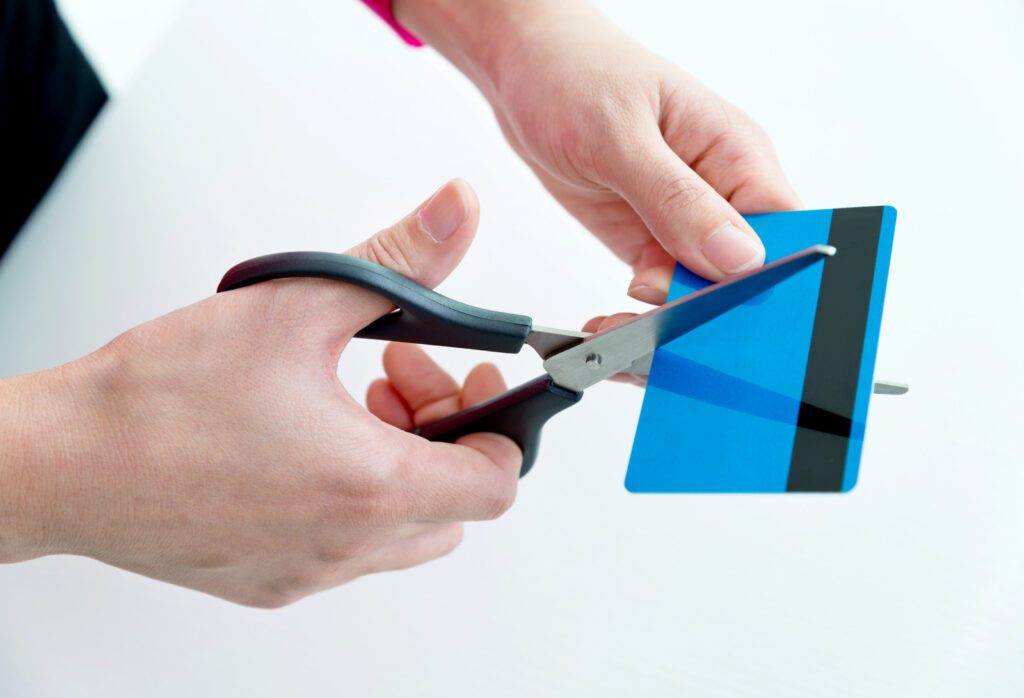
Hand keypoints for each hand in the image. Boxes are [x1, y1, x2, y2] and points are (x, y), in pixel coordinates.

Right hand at [0, 180, 520, 607]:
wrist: (63, 463)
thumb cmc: (161, 397)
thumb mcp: (295, 304)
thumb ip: (396, 261)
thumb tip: (455, 213)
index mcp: (367, 486)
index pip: (495, 483)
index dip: (503, 427)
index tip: (474, 381)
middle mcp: (345, 545)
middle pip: (455, 506)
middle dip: (446, 432)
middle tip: (399, 376)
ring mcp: (307, 573)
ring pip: (404, 531)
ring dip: (402, 465)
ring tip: (350, 405)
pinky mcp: (270, 583)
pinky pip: (348, 548)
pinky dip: (355, 497)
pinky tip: (307, 443)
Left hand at [395, 0, 799, 300]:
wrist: (525, 67)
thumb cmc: (575, 73)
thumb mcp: (621, 136)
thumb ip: (678, 199)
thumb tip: (740, 257)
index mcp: (737, 154)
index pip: (783, 232)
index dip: (763, 282)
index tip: (720, 313)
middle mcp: (720, 191)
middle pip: (743, 274)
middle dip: (707, 311)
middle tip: (657, 333)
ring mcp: (683, 218)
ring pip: (699, 292)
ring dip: (665, 320)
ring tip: (617, 328)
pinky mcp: (649, 237)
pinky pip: (660, 291)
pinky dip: (639, 314)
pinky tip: (611, 322)